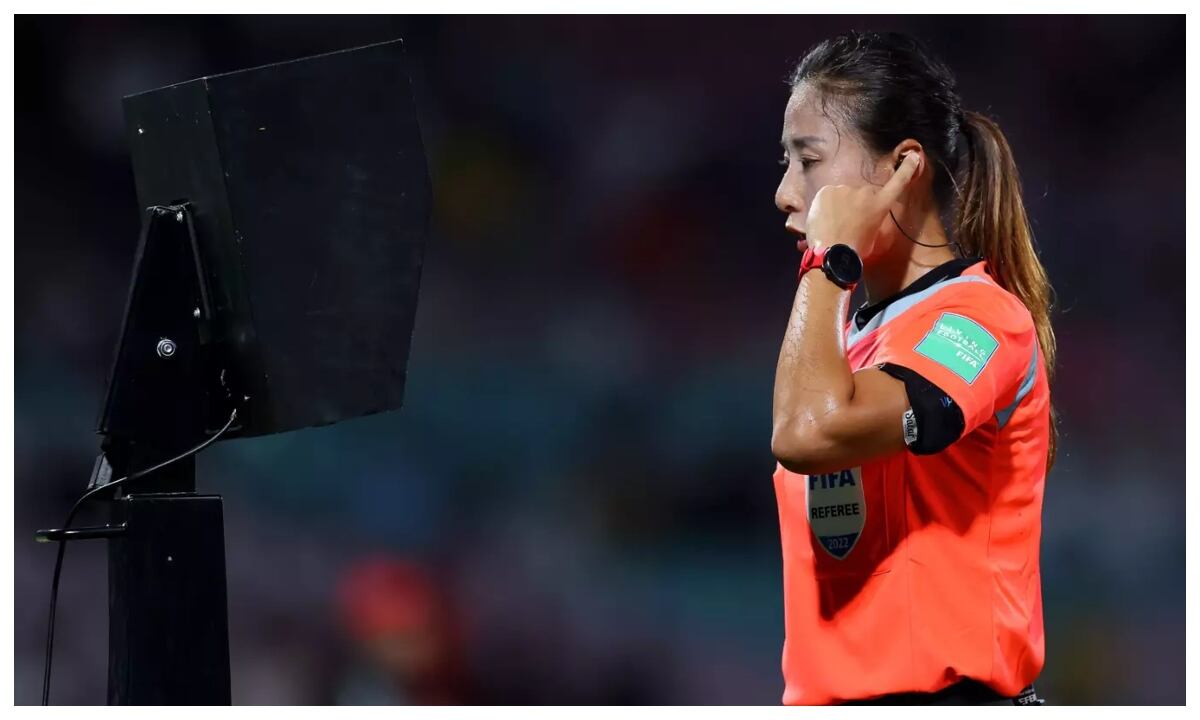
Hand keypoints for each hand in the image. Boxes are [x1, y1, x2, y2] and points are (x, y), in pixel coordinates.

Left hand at [805, 152, 920, 258]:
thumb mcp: (872, 236)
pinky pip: (828, 195)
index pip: (897, 183)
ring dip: (840, 204)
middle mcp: (865, 192)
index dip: (906, 169)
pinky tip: (824, 219)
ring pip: (843, 194)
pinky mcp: (827, 190)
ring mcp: (845, 189)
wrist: (831, 253)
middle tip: (847, 223)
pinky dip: (826, 205)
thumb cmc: (855, 250)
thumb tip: (865, 216)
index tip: (913, 156)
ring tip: (834, 224)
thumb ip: (872, 219)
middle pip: (862, 194)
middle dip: (856, 204)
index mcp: (880, 204)